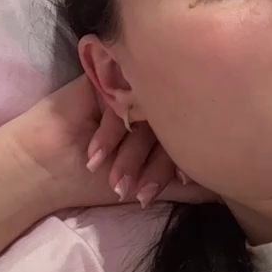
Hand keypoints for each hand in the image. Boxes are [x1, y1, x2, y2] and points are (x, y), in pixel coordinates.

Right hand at [5, 76, 212, 212]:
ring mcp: (127, 91)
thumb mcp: (146, 186)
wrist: (46, 168)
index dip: (171, 169)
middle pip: (164, 128)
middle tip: (135, 192)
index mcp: (163, 126)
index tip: (160, 191)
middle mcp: (149, 105)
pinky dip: (108, 133)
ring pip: (143, 118)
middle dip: (148, 165)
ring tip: (115, 182)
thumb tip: (224, 190)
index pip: (180, 141)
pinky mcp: (102, 79)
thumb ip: (185, 188)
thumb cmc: (94, 179)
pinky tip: (96, 155)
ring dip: (125, 154)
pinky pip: (117, 101)